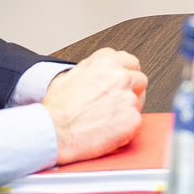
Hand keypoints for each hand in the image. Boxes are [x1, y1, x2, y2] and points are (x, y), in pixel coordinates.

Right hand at [44, 47, 147, 163]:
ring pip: (139, 101)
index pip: (129, 61)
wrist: (53, 132)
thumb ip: (92, 68)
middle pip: (139, 79)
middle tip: (114, 102)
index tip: (119, 82)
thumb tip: (98, 71)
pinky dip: (126, 127)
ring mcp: (129, 98)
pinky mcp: (133, 120)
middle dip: (130, 90)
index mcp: (106, 63)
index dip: (124, 73)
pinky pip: (137, 121)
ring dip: (128, 108)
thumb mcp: (70, 75)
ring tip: (107, 117)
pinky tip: (109, 128)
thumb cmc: (57, 108)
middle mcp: (120, 77)